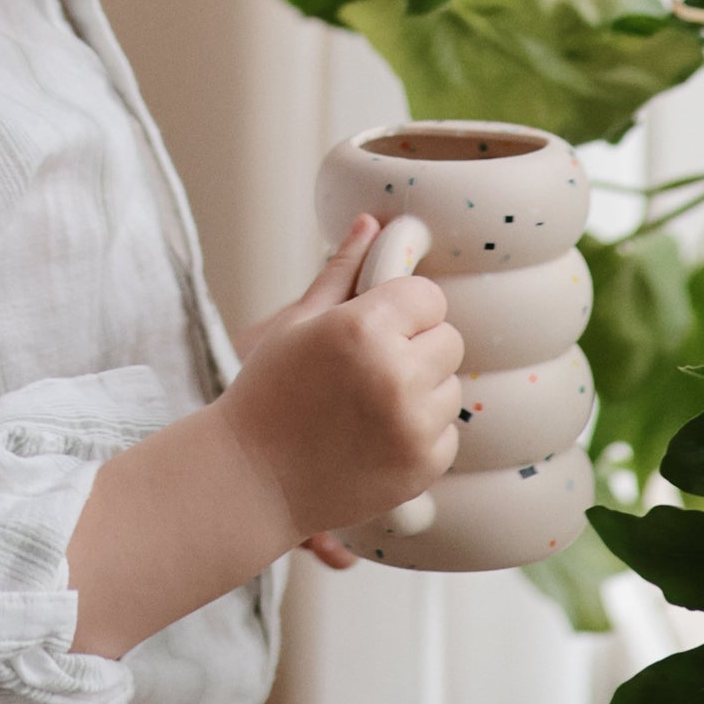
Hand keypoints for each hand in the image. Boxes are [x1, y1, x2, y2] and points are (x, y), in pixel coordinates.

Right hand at [218, 219, 463, 544]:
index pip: (429, 297)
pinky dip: (420, 435)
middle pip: (449, 340)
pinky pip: (448, 433)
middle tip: (368, 370)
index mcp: (364, 328)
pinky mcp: (423, 466)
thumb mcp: (296, 324)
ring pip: (451, 388)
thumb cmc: (267, 396)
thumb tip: (371, 222)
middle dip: (416, 349)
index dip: (403, 310)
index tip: (375, 329)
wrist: (251, 481)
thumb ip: (342, 271)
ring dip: (421, 392)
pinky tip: (374, 439)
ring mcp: (413, 425)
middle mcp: (396, 375)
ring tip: (368, 408)